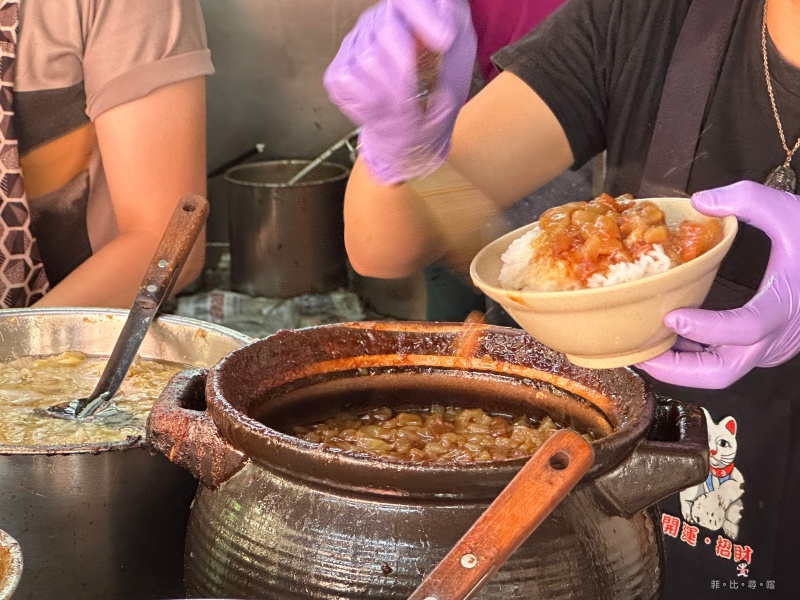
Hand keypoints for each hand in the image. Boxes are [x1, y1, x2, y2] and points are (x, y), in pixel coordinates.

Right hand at [323, 0, 475, 183]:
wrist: (417, 129)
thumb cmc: (439, 87)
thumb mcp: (459, 55)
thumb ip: (454, 29)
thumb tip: (445, 23)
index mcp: (407, 12)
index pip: (408, 0)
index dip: (424, 16)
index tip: (444, 41)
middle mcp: (376, 21)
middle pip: (386, 30)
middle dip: (408, 67)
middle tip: (421, 92)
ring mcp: (353, 46)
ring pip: (368, 59)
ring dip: (393, 90)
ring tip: (405, 103)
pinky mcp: (338, 73)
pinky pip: (351, 82)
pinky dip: (373, 102)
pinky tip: (384, 105)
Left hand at [636, 181, 799, 388]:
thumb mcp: (790, 211)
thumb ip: (749, 199)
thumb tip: (701, 201)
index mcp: (784, 305)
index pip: (746, 328)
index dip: (706, 328)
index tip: (671, 316)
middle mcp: (776, 336)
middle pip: (723, 372)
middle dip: (676, 369)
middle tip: (640, 352)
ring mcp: (769, 346)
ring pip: (720, 371)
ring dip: (680, 364)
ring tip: (643, 345)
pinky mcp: (762, 347)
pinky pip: (724, 359)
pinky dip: (694, 354)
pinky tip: (667, 335)